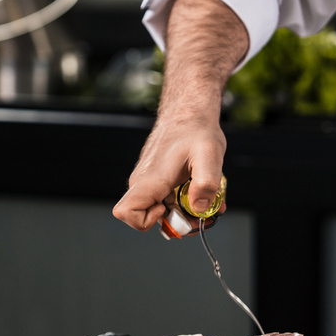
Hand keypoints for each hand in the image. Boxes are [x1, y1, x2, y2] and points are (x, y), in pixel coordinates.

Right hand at [113, 112, 225, 230]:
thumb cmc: (196, 130)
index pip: (126, 212)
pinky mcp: (156, 181)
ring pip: (160, 211)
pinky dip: (184, 203)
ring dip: (184, 213)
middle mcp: (143, 183)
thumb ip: (206, 183)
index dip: (145, 221)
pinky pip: (166, 201)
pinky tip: (201, 192)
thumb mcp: (210, 154)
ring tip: (208, 201)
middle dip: (178, 222)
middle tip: (203, 212)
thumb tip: (199, 208)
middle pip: (148, 219)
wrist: (189, 113)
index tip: (170, 209)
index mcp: (150, 179)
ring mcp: (149, 183)